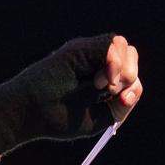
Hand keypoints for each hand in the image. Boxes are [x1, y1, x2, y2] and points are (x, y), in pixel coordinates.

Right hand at [0, 33, 143, 154]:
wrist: (31, 112)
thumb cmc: (59, 119)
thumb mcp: (98, 119)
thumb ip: (120, 106)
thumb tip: (132, 89)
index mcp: (103, 83)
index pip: (131, 77)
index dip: (133, 88)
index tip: (122, 100)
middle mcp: (97, 65)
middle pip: (131, 58)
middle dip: (130, 77)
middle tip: (111, 93)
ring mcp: (88, 55)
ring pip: (124, 47)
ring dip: (122, 69)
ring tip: (102, 86)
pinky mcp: (80, 49)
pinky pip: (111, 44)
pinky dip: (113, 62)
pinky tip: (100, 79)